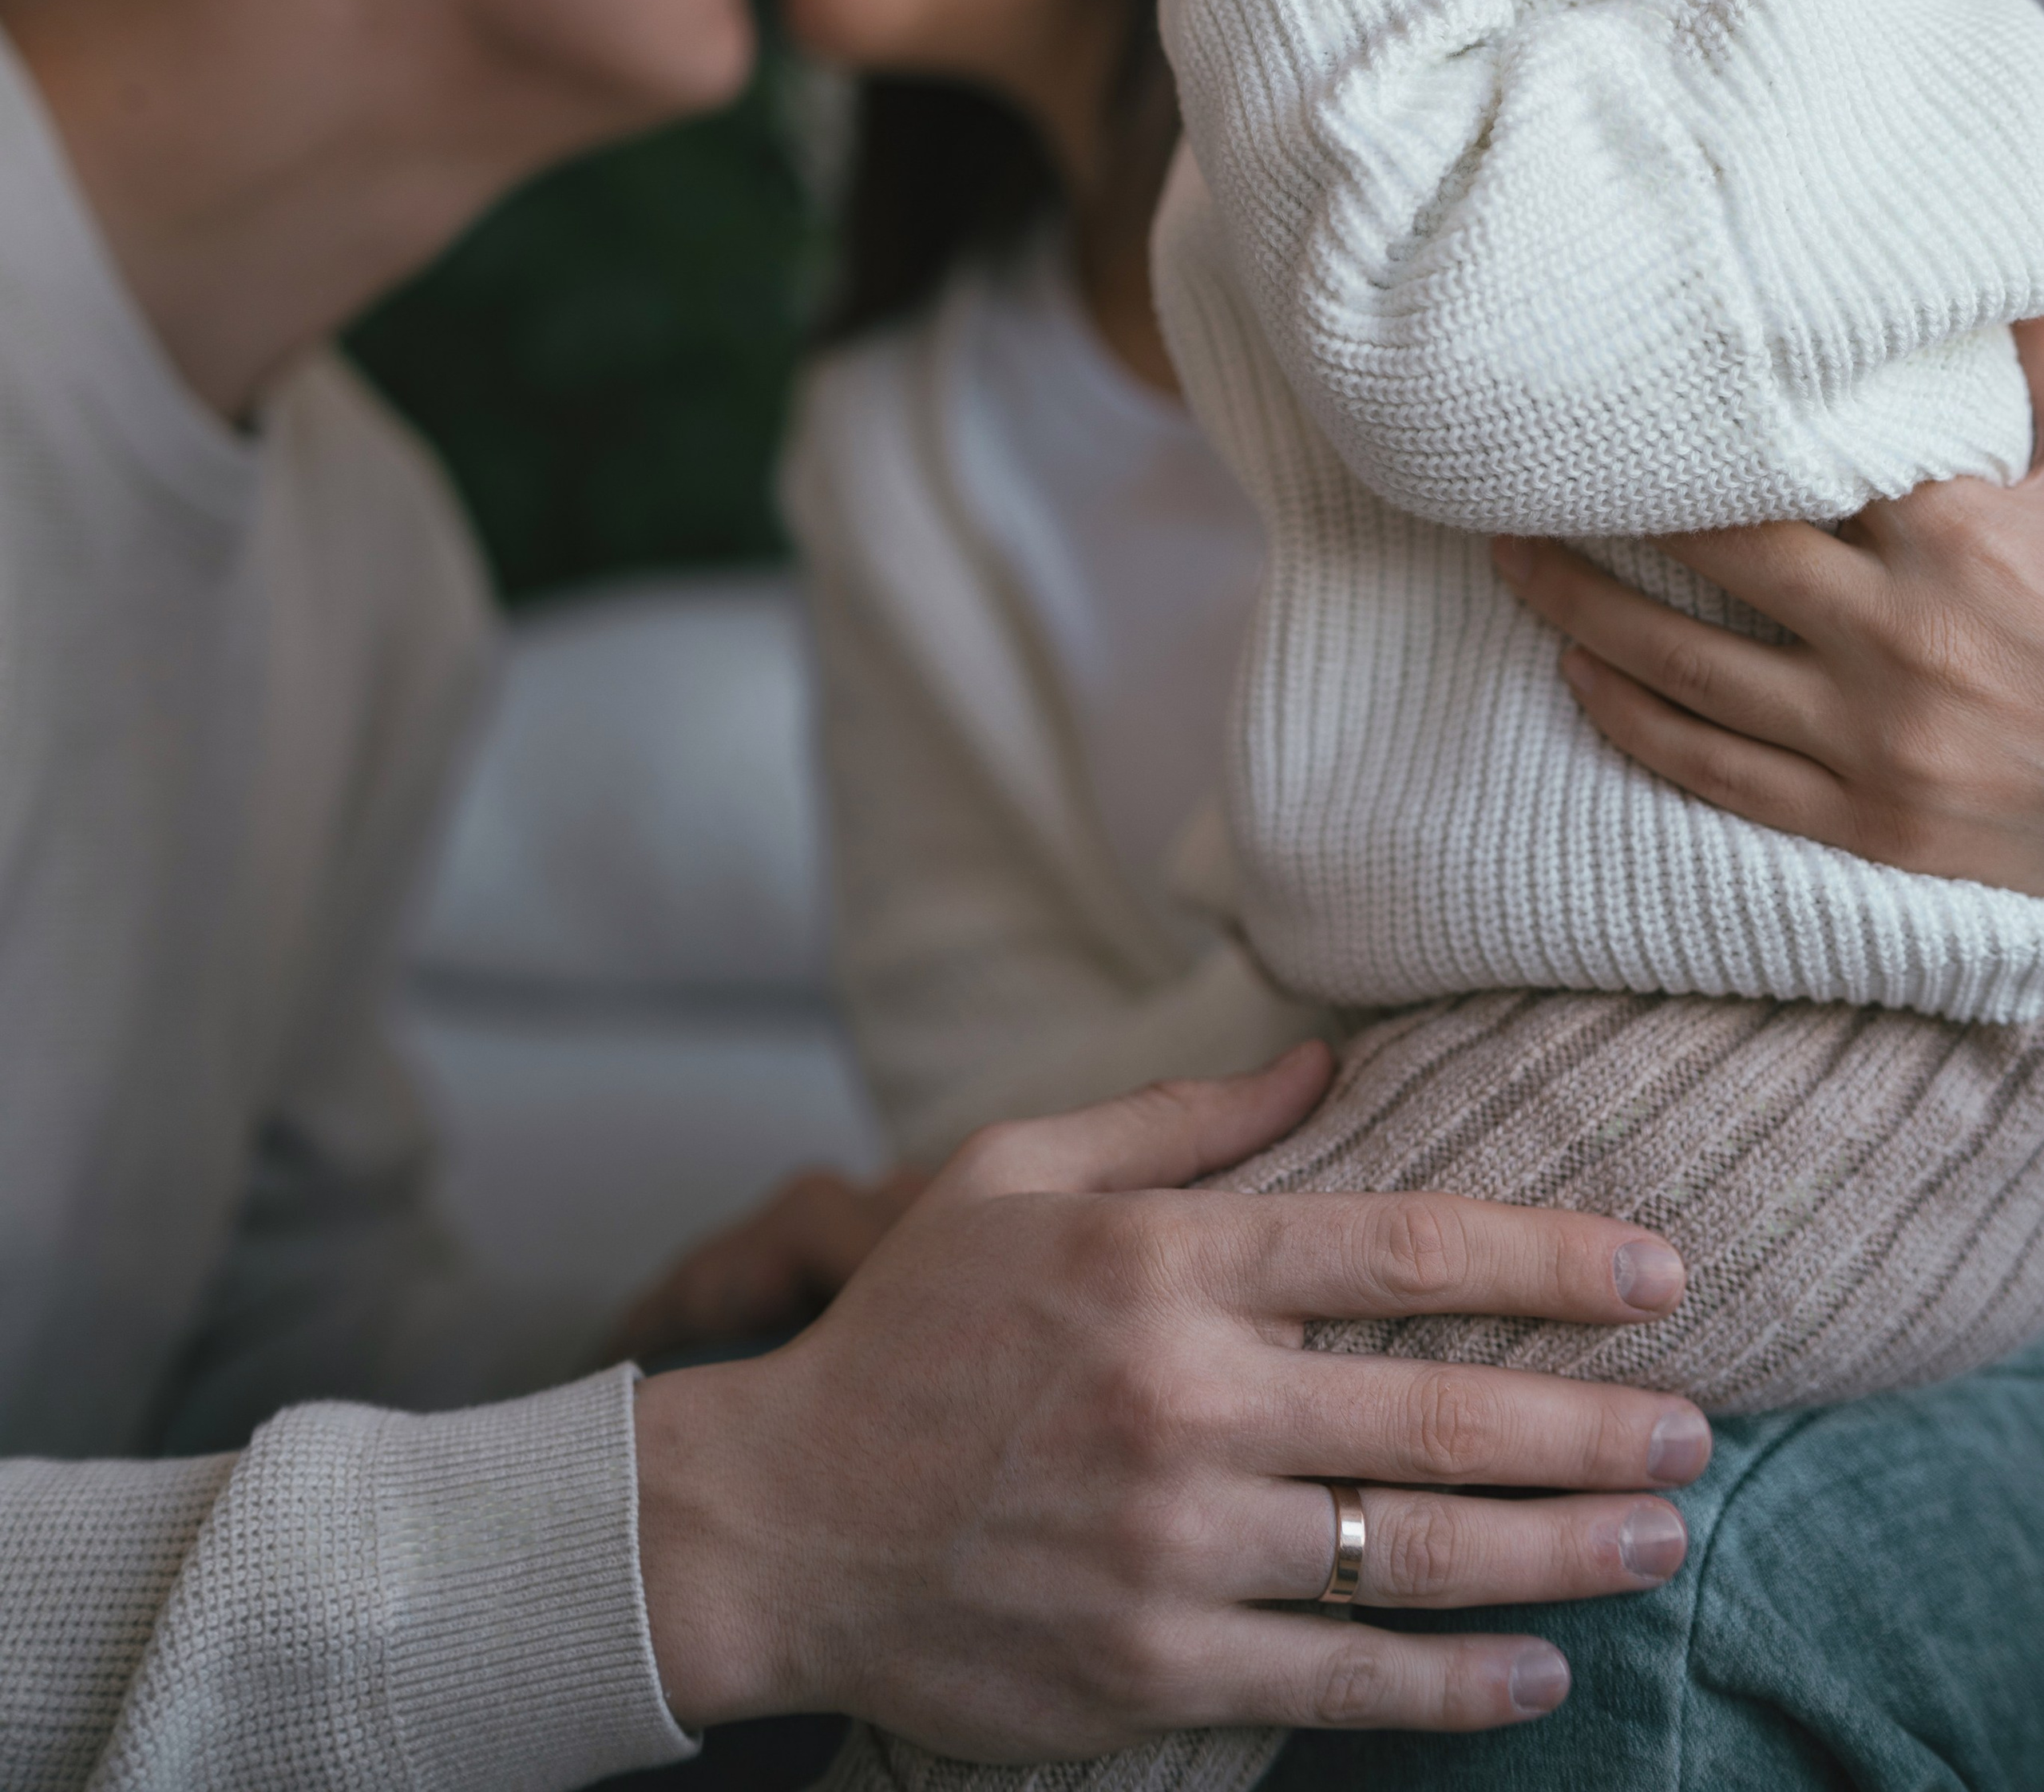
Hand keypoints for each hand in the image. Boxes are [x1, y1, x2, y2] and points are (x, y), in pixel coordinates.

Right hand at [634, 1045, 1708, 1750]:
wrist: (774, 1523)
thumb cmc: (907, 1332)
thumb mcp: (1011, 1173)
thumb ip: (1175, 1119)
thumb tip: (1321, 1059)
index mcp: (1156, 1260)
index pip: (1397, 1244)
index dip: (1548, 1255)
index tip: (1657, 1269)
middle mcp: (1180, 1396)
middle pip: (1439, 1407)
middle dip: (1593, 1419)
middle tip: (1694, 1425)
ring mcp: (1170, 1544)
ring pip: (1415, 1550)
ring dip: (1563, 1548)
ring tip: (1659, 1533)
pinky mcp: (1151, 1669)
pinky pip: (1344, 1681)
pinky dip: (1458, 1679)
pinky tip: (1541, 1665)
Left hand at [1492, 322, 2043, 894]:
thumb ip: (2037, 385)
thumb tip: (1999, 280)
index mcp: (1959, 537)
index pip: (1798, 454)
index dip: (1701, 417)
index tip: (1621, 376)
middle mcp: (1904, 637)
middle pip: (1715, 547)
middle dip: (1612, 501)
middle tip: (1528, 458)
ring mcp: (1876, 740)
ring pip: (1684, 662)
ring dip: (1582, 603)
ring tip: (1511, 555)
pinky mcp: (1864, 824)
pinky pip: (1713, 766)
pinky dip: (1630, 716)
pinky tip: (1574, 671)